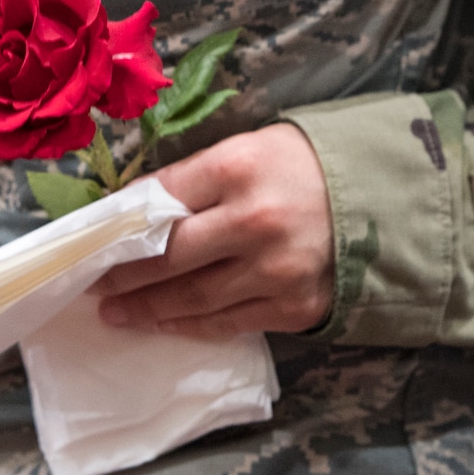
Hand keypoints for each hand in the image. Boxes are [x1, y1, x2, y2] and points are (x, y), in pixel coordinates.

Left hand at [92, 124, 333, 338]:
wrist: (383, 200)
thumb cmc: (303, 167)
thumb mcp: (249, 149)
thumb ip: (194, 178)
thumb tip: (131, 208)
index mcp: (239, 167)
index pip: (160, 197)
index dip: (118, 222)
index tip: (90, 239)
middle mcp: (255, 220)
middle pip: (168, 255)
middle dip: (121, 273)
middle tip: (91, 283)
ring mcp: (276, 270)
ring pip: (192, 298)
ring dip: (146, 308)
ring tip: (114, 311)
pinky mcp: (294, 306)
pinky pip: (227, 323)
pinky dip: (189, 325)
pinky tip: (163, 322)